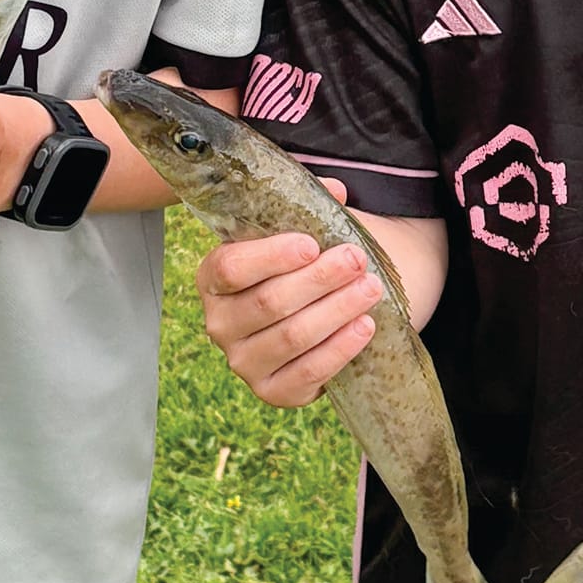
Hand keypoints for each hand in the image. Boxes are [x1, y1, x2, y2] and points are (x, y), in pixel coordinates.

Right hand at [193, 182, 384, 407]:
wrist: (310, 315)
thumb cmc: (296, 267)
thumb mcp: (296, 232)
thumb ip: (310, 206)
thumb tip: (336, 190)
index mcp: (212, 278)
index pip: (231, 269)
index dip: (271, 257)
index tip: (311, 243)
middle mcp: (219, 324)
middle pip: (268, 302)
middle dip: (319, 279)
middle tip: (356, 259)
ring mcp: (243, 362)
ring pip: (291, 337)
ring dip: (336, 310)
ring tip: (370, 288)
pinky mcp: (272, 392)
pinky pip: (307, 374)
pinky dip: (340, 349)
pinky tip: (365, 325)